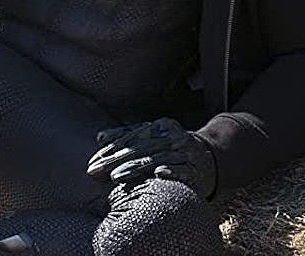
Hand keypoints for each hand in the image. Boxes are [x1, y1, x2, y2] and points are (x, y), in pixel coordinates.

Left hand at [87, 118, 217, 199]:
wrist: (212, 157)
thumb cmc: (171, 148)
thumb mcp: (151, 138)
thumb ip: (126, 136)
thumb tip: (100, 138)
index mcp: (158, 127)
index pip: (129, 138)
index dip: (110, 150)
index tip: (92, 163)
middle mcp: (172, 136)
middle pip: (139, 148)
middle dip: (115, 161)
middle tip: (96, 172)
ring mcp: (185, 152)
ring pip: (156, 158)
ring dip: (135, 168)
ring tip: (116, 176)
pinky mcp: (197, 168)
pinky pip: (183, 169)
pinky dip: (172, 171)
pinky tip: (158, 174)